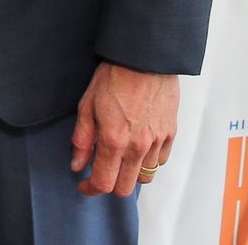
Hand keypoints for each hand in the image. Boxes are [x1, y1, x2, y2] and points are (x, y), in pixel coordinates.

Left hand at [69, 62, 177, 196]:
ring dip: (130, 173)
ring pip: (144, 177)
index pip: (103, 183)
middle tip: (101, 171)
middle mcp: (137, 147)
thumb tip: (77, 164)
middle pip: (124, 188)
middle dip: (110, 185)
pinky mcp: (170, 134)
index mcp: (113, 140)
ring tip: (121, 157)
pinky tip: (138, 147)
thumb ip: (82, 139)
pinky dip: (148, 161)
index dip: (90, 189)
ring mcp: (156, 142)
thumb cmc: (114, 76)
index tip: (84, 184)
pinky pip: (160, 161)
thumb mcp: (87, 105)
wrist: (144, 58)